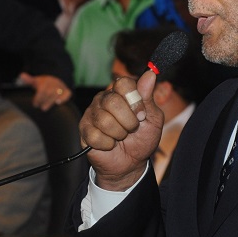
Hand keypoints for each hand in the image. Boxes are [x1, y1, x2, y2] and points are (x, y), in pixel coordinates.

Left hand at [18, 72, 71, 110]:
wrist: (56, 79)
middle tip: (39, 107)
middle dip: (44, 100)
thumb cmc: (44, 83)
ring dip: (50, 101)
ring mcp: (61, 87)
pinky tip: (58, 103)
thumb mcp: (36, 81)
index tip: (34, 104)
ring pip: (57, 94)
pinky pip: (67, 93)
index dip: (38, 97)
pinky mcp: (67, 91)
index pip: (42, 89)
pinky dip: (64, 98)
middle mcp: (55, 83)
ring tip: (44, 108)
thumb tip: (21, 75)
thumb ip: (29, 79)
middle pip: (49, 92)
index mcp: (47, 81)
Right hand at [79, 70, 163, 190]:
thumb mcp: (153, 118)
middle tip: (132, 129)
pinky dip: (108, 144)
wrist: (131, 162)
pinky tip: (110, 144)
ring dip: (119, 134)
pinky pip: (95, 136)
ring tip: (121, 137)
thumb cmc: (143, 138)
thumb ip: (148, 97)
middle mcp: (105, 99)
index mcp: (122, 92)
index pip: (124, 83)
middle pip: (113, 102)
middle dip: (128, 121)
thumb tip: (150, 74)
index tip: (141, 114)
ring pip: (104, 121)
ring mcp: (92, 113)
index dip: (135, 100)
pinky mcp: (84, 130)